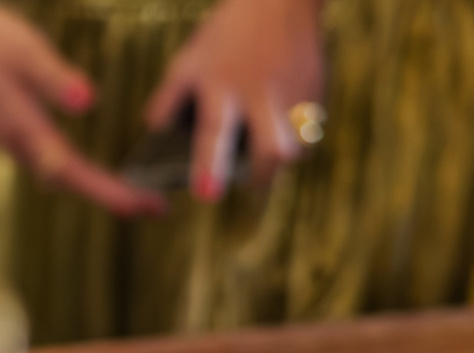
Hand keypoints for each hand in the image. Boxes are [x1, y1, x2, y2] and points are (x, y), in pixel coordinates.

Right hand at [0, 0, 164, 218]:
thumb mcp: (28, 51)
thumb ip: (56, 78)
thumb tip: (89, 102)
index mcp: (24, 128)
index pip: (72, 171)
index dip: (108, 190)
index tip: (142, 203)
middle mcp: (18, 143)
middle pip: (69, 182)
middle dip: (112, 197)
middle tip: (157, 208)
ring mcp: (14, 140)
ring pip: (59, 177)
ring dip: (96, 189)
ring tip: (136, 196)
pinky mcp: (15, 133)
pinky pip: (52, 165)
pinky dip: (79, 174)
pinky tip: (95, 173)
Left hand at [144, 0, 322, 201]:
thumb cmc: (224, 37)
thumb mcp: (187, 62)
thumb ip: (167, 102)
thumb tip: (154, 140)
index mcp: (223, 85)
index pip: (214, 133)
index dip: (210, 166)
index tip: (206, 194)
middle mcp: (262, 92)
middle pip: (272, 150)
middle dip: (261, 177)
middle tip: (252, 182)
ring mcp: (295, 92)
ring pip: (299, 147)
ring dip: (284, 160)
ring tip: (270, 154)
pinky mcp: (318, 90)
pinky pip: (310, 130)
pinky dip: (297, 138)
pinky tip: (284, 126)